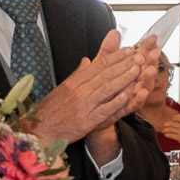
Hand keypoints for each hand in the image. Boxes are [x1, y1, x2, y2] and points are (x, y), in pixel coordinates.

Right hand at [31, 29, 143, 145]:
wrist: (40, 129)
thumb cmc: (52, 109)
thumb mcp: (63, 88)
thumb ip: (78, 74)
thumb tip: (87, 60)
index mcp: (75, 81)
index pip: (99, 65)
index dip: (116, 57)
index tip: (129, 50)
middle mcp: (79, 91)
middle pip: (105, 74)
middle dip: (124, 64)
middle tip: (140, 56)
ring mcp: (83, 106)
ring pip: (106, 89)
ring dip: (123, 79)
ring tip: (137, 71)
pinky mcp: (86, 121)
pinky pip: (103, 110)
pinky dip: (115, 102)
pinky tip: (127, 96)